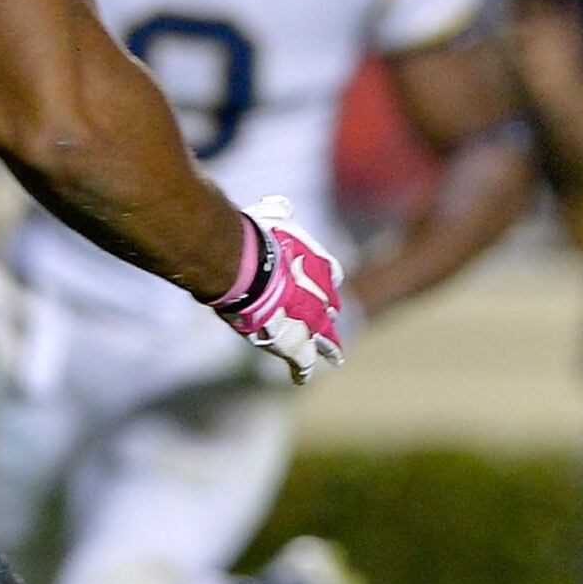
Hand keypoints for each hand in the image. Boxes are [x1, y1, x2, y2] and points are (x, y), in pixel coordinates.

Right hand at [211, 195, 345, 383]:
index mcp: (319, 266)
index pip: (330, 276)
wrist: (247, 269)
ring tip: (335, 356)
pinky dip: (301, 369)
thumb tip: (281, 205)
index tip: (326, 288)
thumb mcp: (272, 218)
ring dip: (328, 346)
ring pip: (324, 339)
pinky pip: (301, 362)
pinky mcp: (294, 344)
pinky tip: (301, 377)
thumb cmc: (256, 240)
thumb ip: (279, 212)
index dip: (325, 283)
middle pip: (329, 309)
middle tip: (331, 324)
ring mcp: (310, 322)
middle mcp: (321, 296)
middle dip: (327, 316)